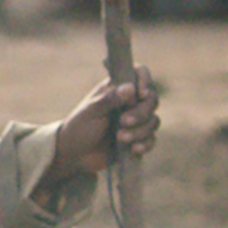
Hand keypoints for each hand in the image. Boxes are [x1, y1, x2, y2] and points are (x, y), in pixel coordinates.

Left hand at [47, 65, 159, 180]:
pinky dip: (145, 144)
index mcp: (118, 88)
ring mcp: (136, 121)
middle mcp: (130, 102)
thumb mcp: (90, 112)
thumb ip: (109, 99)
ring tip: (120, 138)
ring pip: (153, 121)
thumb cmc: (79, 127)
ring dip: (139, 131)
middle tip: (123, 121)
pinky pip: (151, 139)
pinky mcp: (138, 139)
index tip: (141, 93)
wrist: (74, 154)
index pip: (140, 73)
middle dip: (140, 112)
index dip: (145, 80)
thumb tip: (130, 88)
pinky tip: (133, 149)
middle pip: (151, 100)